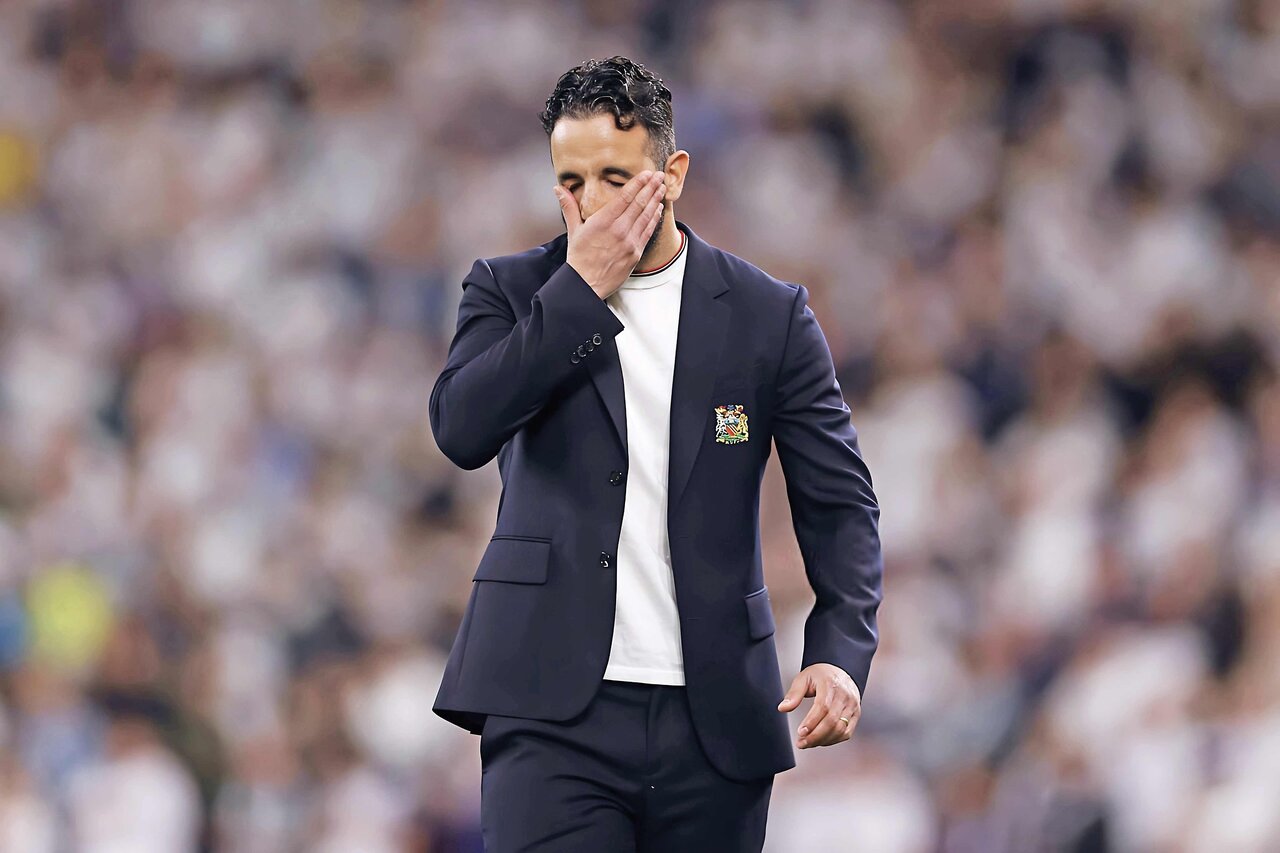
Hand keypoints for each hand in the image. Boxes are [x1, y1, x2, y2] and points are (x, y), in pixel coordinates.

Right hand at [554, 170, 665, 299]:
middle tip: (659, 176)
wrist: (586, 285)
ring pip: (646, 216)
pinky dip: (654, 219)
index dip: (638, 183)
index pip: (625, 197)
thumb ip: (569, 207)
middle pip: (639, 203)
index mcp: (603, 221)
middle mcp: (618, 230)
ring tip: (662, 188)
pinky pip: (648, 232)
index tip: (647, 174)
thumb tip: (557, 188)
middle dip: (651, 187)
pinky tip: (658, 210)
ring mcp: (629, 242)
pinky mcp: (635, 253)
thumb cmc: (578, 258)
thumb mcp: (573, 230)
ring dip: (656, 200)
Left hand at [777, 663, 860, 748]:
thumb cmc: (820, 676)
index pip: (823, 706)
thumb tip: (782, 708)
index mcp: (831, 684)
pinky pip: (846, 732)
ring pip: (840, 729)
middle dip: (815, 735)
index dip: (812, 722)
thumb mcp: (804, 678)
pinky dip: (833, 740)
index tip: (800, 732)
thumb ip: (794, 694)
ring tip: (808, 743)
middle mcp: (845, 695)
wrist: (840, 672)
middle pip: (832, 721)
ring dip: (823, 740)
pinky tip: (821, 741)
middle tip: (801, 743)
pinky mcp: (856, 714)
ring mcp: (853, 705)